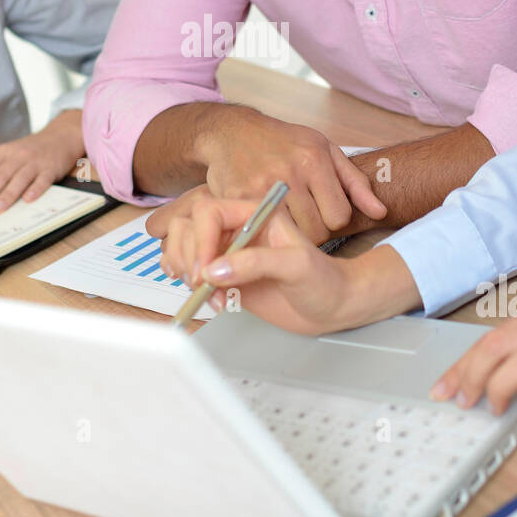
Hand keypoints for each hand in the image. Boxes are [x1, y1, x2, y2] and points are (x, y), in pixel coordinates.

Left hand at [0, 110, 84, 217]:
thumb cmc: (25, 151)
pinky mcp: (50, 168)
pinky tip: (28, 200)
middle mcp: (15, 156)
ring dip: (7, 195)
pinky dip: (35, 189)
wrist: (59, 138)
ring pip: (18, 178)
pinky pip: (42, 180)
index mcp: (0, 153)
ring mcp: (34, 162)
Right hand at [157, 195, 418, 334]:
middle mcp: (238, 228)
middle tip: (201, 285)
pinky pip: (190, 268)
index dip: (201, 238)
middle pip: (189, 226)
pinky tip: (198, 293)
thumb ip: (256, 263)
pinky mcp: (225, 274)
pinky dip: (184, 279)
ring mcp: (229, 251)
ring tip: (206, 295)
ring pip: (184, 245)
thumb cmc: (325, 280)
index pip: (210, 211)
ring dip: (184, 269)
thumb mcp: (297, 266)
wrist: (333, 305)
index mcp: (255, 212)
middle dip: (188, 256)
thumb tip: (214, 271)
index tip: (206, 270)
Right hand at [192, 111, 386, 243]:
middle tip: (302, 218)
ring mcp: (262, 187)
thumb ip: (355, 183)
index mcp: (314, 159)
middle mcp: (289, 173)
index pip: (339, 216)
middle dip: (313, 229)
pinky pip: (264, 232)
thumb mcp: (324, 150)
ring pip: (292, 236)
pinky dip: (267, 231)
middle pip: (317, 232)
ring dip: (291, 233)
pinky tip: (266, 220)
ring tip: (286, 219)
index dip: (332, 218)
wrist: (232, 132)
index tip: (321, 211)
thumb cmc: (284, 142)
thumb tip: (381, 212)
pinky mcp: (239, 199)